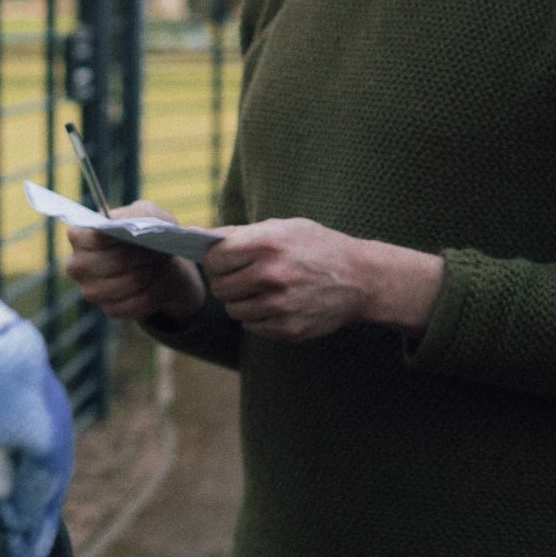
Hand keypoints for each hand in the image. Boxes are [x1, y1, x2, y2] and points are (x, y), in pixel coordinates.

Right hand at [66, 201, 207, 322]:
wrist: (156, 261)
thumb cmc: (144, 232)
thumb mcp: (145, 214)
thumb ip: (137, 215)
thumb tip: (132, 229)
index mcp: (78, 235)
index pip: (95, 238)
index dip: (123, 238)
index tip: (142, 237)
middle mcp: (77, 265)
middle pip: (114, 262)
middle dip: (141, 257)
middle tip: (157, 252)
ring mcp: (90, 290)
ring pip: (123, 285)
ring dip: (147, 276)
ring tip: (157, 266)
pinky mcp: (107, 308)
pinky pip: (131, 305)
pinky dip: (149, 295)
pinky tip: (155, 284)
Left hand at [200, 218, 444, 342]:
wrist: (361, 278)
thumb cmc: (316, 246)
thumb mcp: (281, 227)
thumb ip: (236, 233)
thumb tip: (194, 235)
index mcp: (267, 244)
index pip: (215, 258)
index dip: (215, 260)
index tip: (225, 260)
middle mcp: (272, 275)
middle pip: (220, 286)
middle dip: (226, 281)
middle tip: (243, 275)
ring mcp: (280, 305)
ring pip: (233, 309)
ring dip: (242, 300)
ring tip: (263, 289)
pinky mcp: (288, 328)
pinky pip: (252, 326)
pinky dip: (258, 317)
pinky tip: (277, 303)